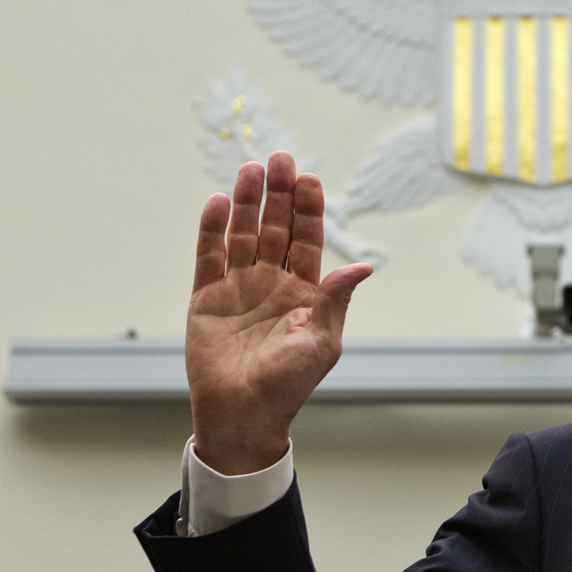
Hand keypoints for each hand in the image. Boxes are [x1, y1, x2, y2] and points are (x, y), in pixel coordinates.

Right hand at [186, 152, 372, 473]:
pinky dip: (213, 229)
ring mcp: (238, 287)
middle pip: (276, 228)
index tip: (309, 179)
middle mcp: (271, 283)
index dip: (308, 210)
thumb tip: (365, 266)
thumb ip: (337, 298)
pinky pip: (210, 256)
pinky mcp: (207, 298)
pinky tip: (221, 203)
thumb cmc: (289, 382)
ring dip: (248, 202)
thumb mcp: (323, 340)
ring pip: (244, 234)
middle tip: (281, 158)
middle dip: (279, 194)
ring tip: (252, 169)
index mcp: (305, 291)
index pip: (307, 240)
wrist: (244, 413)